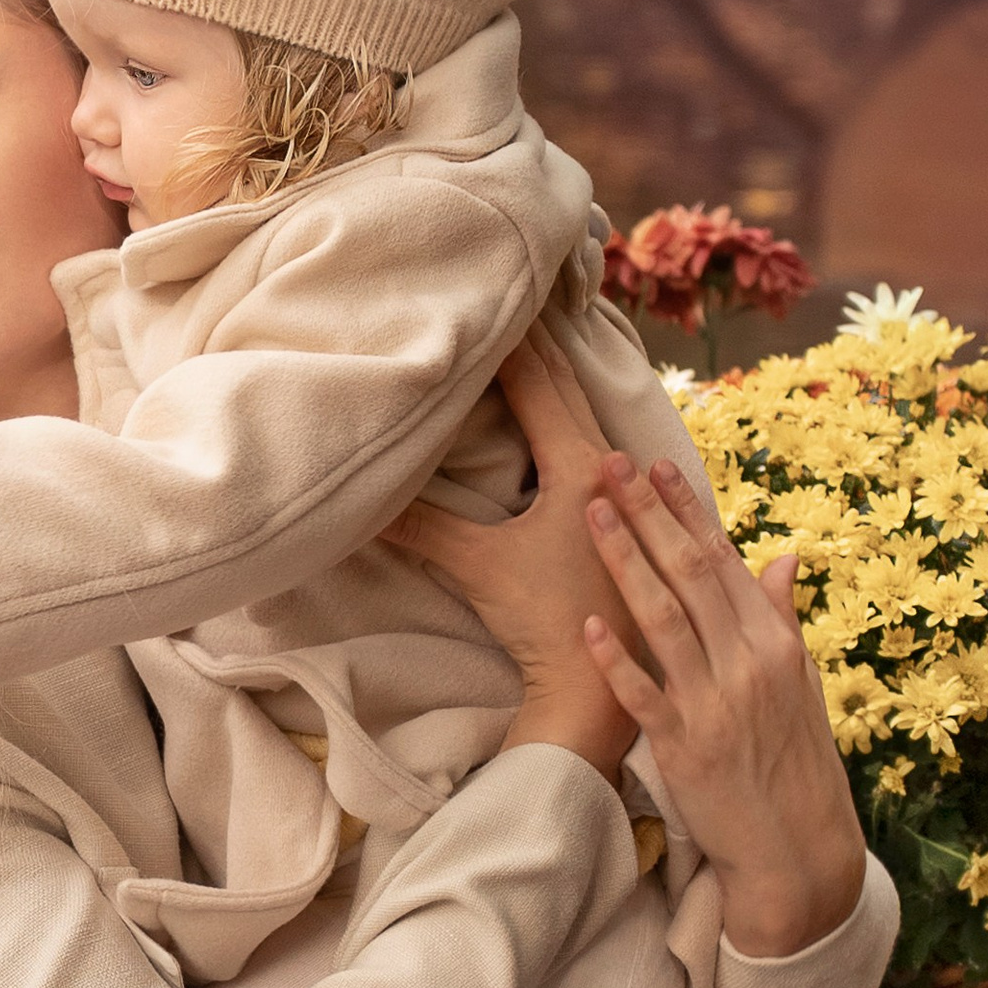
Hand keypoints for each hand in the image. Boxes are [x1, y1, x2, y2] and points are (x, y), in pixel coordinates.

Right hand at [382, 326, 638, 778]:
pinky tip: (586, 416)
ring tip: (551, 336)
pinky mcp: (635, 524)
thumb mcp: (475, 564)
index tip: (496, 296)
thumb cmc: (543, 622)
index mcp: (582, 466)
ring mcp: (631, 497)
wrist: (598, 692)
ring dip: (568, 377)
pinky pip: (613, 451)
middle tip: (524, 295)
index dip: (511, 341)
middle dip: (543, 343)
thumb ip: (417, 523)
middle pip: (571, 389)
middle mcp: (615, 469)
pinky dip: (591, 420)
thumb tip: (352, 501)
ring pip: (596, 417)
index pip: (538, 385)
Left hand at [585, 455, 867, 958]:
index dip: (686, 508)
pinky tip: (588, 624)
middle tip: (610, 462)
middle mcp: (748, 662)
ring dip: (624, 560)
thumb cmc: (794, 761)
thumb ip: (781, 618)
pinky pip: (643, 694)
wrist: (798, 849)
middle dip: (647, 513)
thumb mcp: (800, 684)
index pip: (723, 558)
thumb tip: (782, 555)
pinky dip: (616, 658)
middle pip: (688, 573)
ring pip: (662, 617)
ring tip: (591, 512)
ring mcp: (715, 703)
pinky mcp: (685, 746)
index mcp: (776, 641)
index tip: (655, 464)